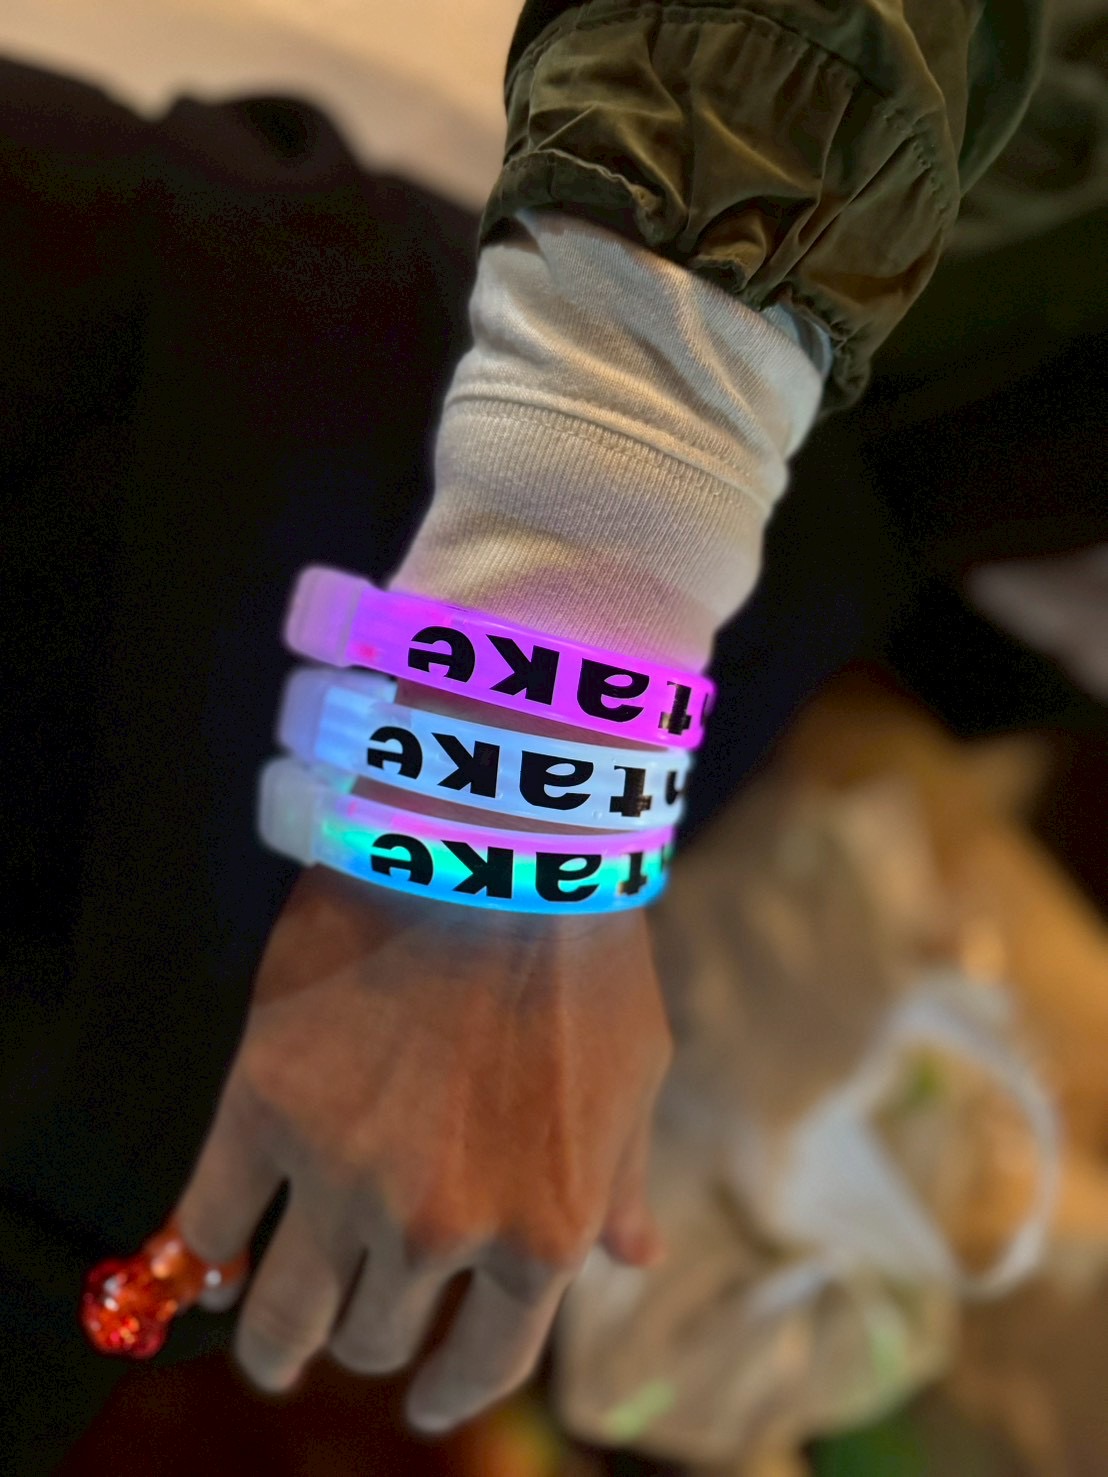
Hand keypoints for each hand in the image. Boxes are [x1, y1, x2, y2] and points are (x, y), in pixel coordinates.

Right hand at [173, 863, 671, 1430]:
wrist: (496, 849)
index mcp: (539, 1233)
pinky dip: (201, 1258)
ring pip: (282, 1315)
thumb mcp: (631, 1080)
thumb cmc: (582, 959)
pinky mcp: (264, 1111)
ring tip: (267, 1337)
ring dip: (275, 1341)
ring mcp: (342, 1177)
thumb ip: (621, 1183)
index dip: (447, 1391)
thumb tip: (630, 1260)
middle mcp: (437, 1229)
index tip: (425, 1397)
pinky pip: (208, 1224)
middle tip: (353, 1319)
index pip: (485, 1364)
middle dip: (370, 1338)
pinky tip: (210, 1265)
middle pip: (376, 1337)